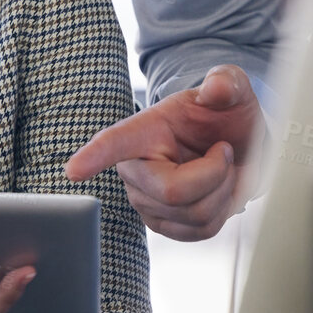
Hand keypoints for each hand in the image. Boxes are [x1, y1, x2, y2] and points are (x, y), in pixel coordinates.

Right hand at [64, 63, 260, 241]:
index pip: (114, 143)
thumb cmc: (224, 116)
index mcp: (144, 130)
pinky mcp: (164, 224)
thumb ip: (226, 82)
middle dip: (215, 174)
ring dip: (224, 191)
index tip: (74, 171)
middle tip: (225, 150)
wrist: (239, 146)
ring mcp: (147, 200)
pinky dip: (223, 209)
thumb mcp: (230, 89)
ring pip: (194, 214)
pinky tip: (219, 189)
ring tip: (222, 168)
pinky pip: (202, 230)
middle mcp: (136, 168)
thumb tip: (216, 87)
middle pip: (172, 192)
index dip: (93, 156)